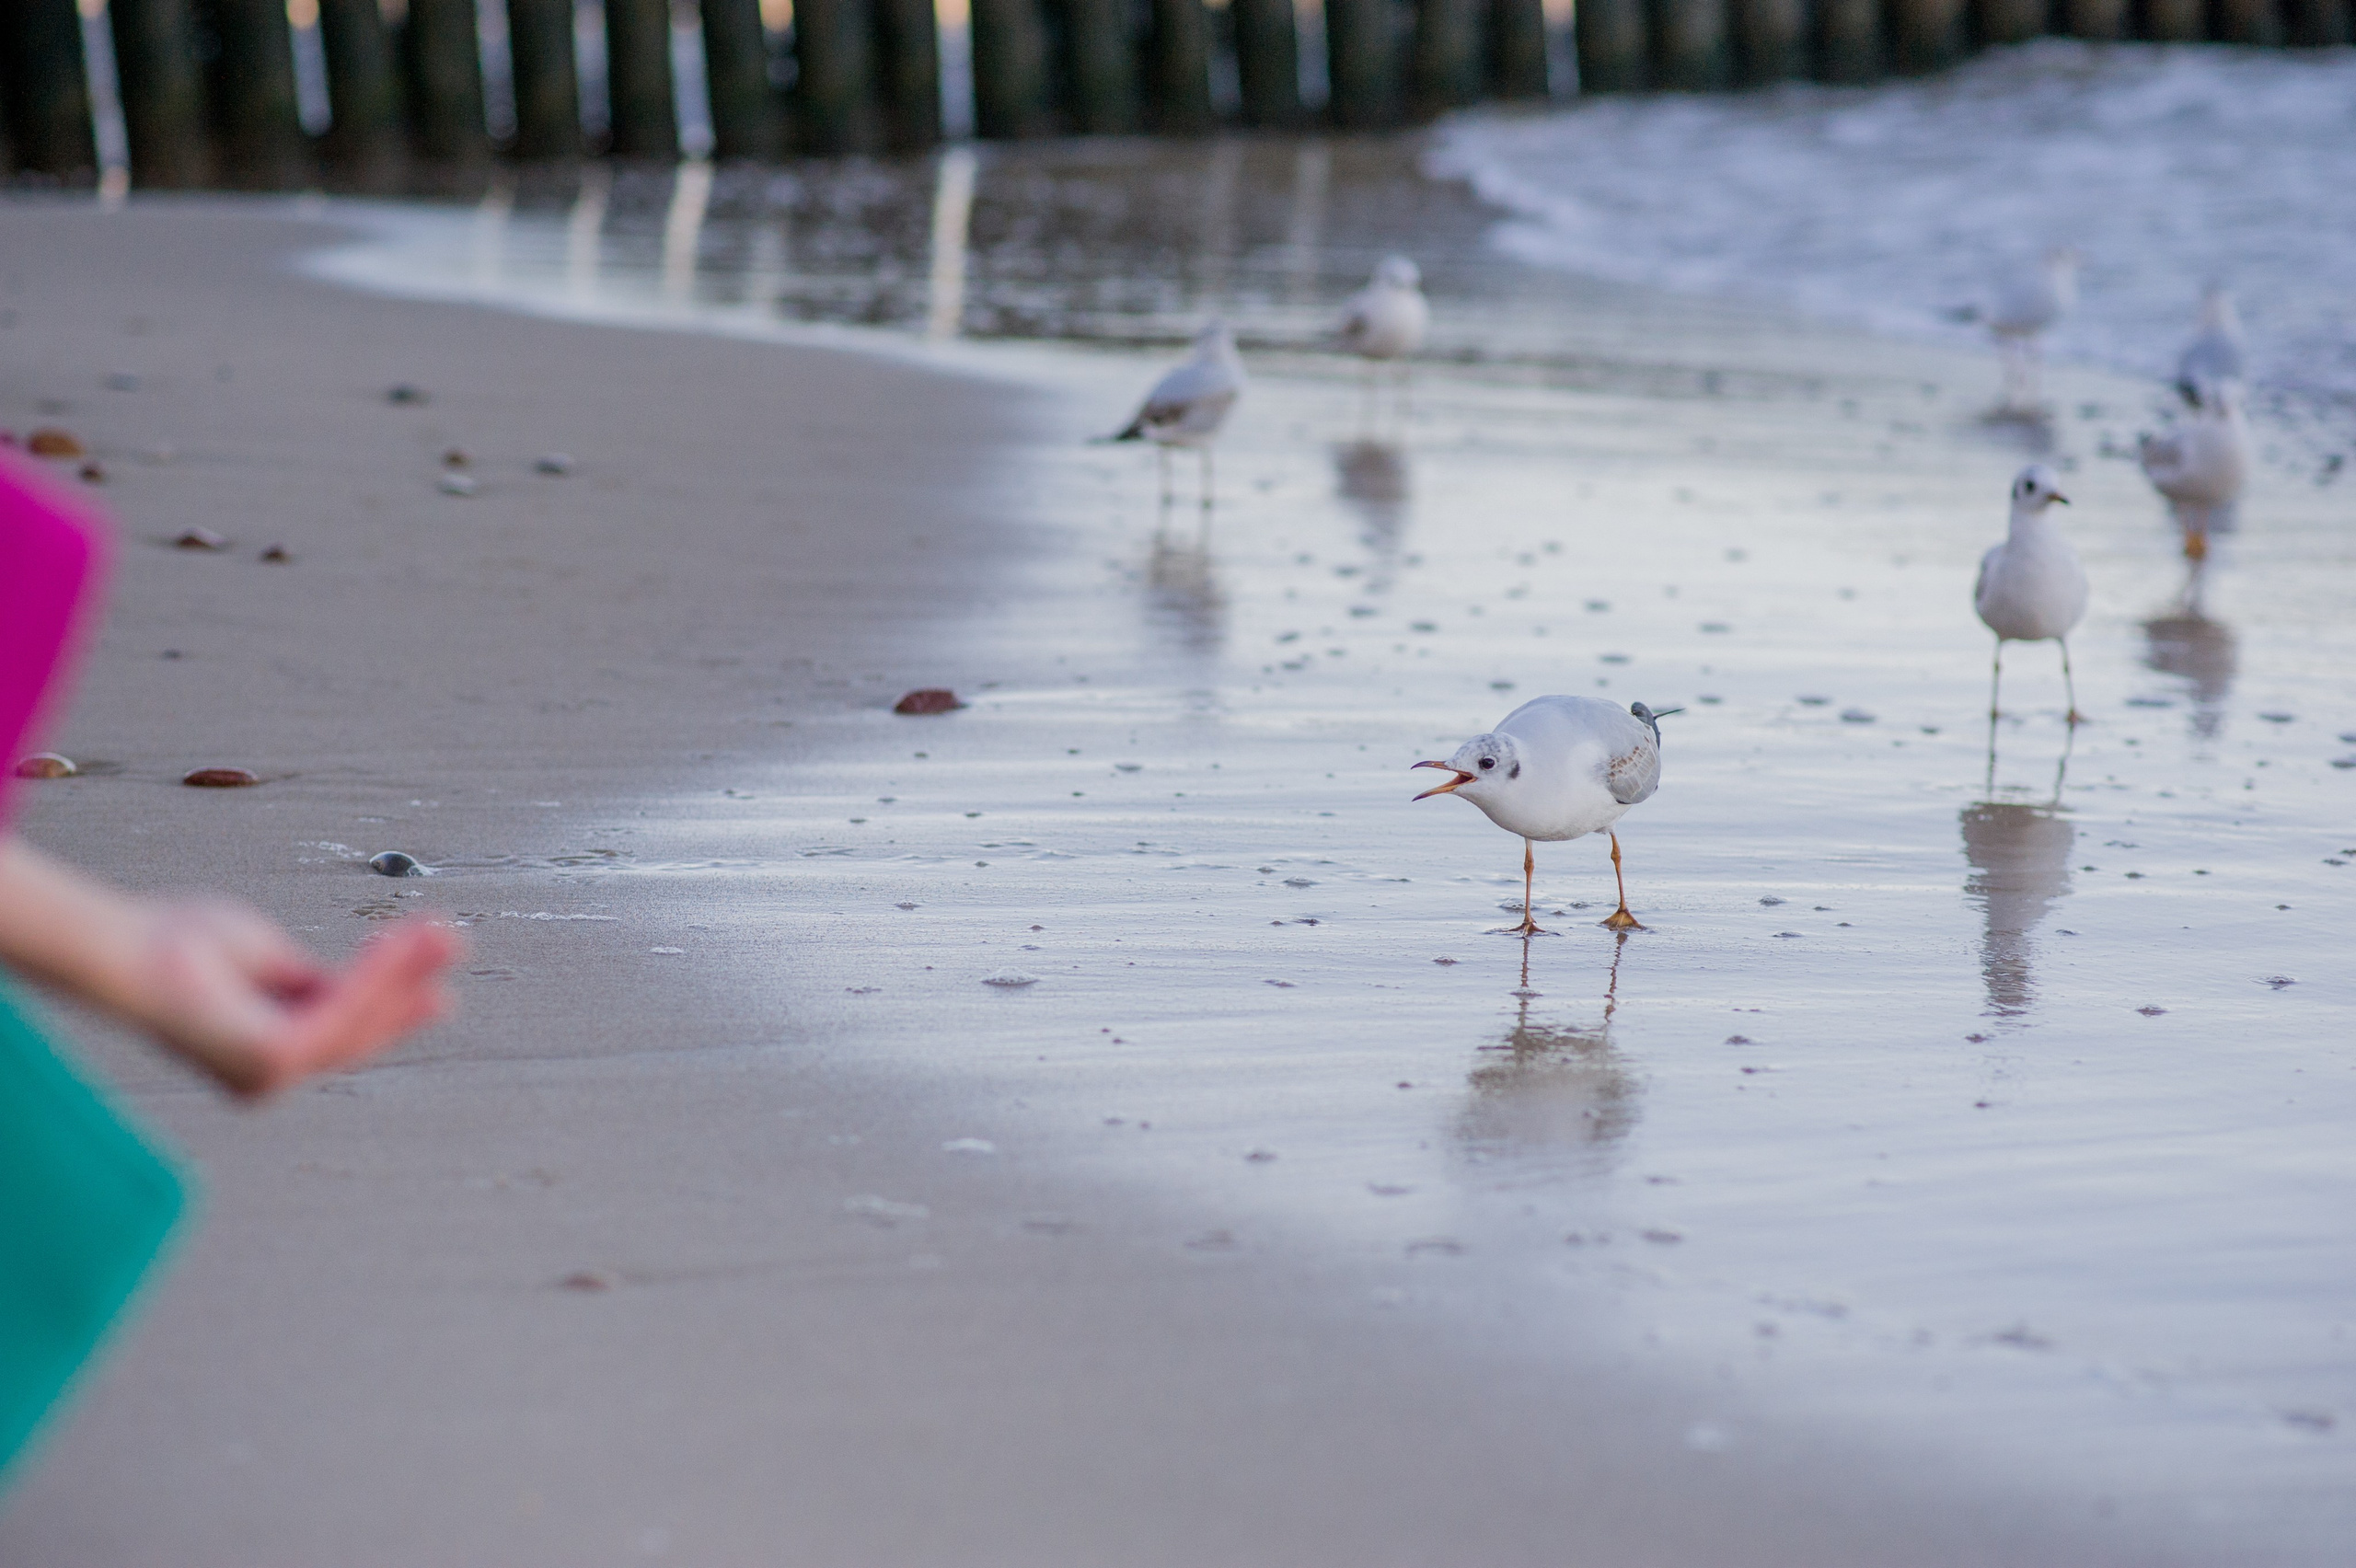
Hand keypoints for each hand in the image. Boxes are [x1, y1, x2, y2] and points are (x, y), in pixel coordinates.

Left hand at [128, 906, 462, 1099]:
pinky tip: (395, 942)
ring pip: (357, 1019)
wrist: (129, 953)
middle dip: (410, 984)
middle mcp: (268, 1073)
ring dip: (402, 972)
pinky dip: (376, 977)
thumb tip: (337, 980)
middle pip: (361, 1030)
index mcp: (262, 1047)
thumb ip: (300, 974)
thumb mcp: (258, 952)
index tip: (439, 982)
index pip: (341, 1028)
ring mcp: (270, 1073)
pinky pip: (341, 1013)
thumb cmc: (174, 946)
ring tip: (436, 930)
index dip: (393, 1003)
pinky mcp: (274, 1060)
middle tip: (454, 940)